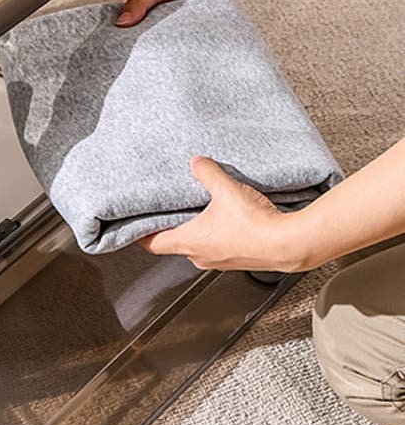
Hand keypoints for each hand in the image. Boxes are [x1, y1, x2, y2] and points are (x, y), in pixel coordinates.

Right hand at [116, 0, 237, 26]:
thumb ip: (138, 1)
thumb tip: (122, 20)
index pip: (127, 19)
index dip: (126, 29)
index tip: (127, 37)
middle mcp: (156, 9)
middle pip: (145, 31)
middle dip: (147, 36)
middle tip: (148, 39)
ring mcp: (173, 18)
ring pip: (164, 36)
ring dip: (166, 38)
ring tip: (166, 37)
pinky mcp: (188, 24)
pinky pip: (183, 36)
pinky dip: (182, 38)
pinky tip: (180, 38)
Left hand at [141, 157, 305, 272]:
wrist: (289, 244)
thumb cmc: (255, 226)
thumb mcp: (226, 189)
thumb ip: (208, 173)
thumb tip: (197, 163)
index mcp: (189, 242)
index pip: (153, 244)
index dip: (141, 235)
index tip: (135, 226)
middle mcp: (201, 256)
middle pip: (175, 244)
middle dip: (170, 228)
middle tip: (168, 212)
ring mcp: (220, 261)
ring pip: (198, 246)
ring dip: (195, 231)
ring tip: (199, 212)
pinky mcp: (237, 260)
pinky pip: (218, 248)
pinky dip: (215, 235)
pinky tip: (226, 220)